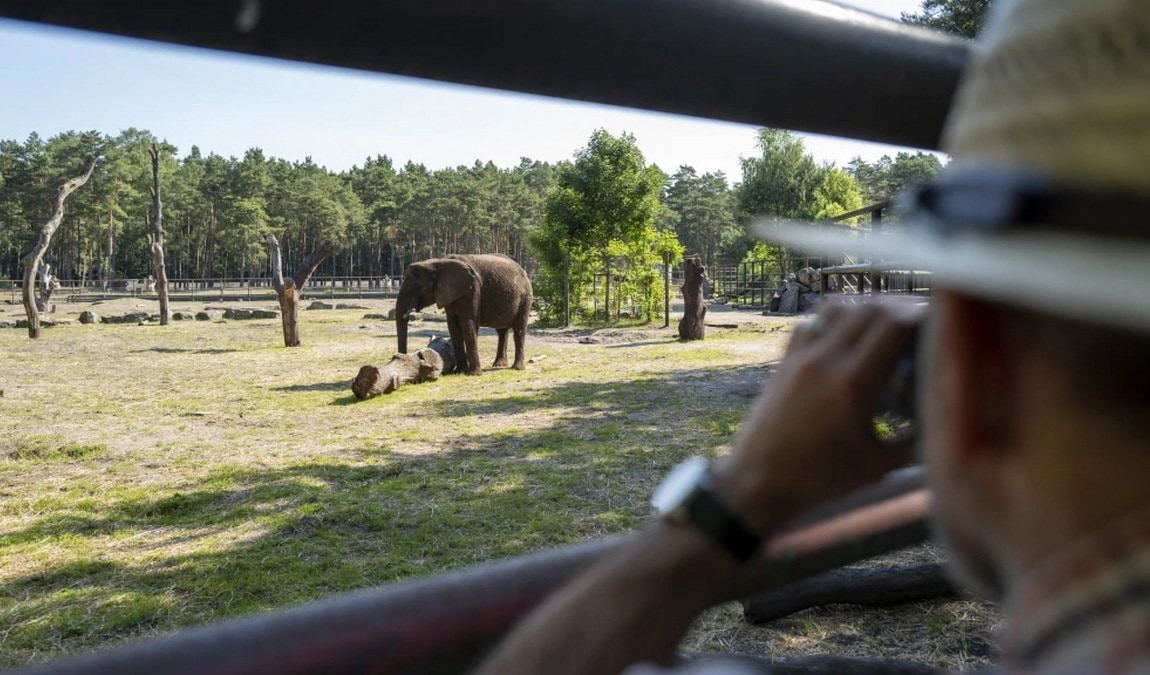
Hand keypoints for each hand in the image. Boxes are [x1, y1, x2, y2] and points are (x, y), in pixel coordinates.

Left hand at [714, 299, 923, 534]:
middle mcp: (826, 361)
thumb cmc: (821, 481)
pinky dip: (838, 316)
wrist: (757, 482)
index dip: (921, 313)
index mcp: (853, 385)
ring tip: (889, 322)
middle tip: (922, 319)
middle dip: (902, 307)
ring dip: (869, 307)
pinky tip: (851, 331)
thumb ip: (918, 442)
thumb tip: (954, 422)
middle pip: (871, 307)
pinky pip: (814, 320)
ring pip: (841, 307)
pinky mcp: (785, 360)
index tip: (940, 321)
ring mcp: (801, 356)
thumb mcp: (879, 467)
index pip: (893, 324)